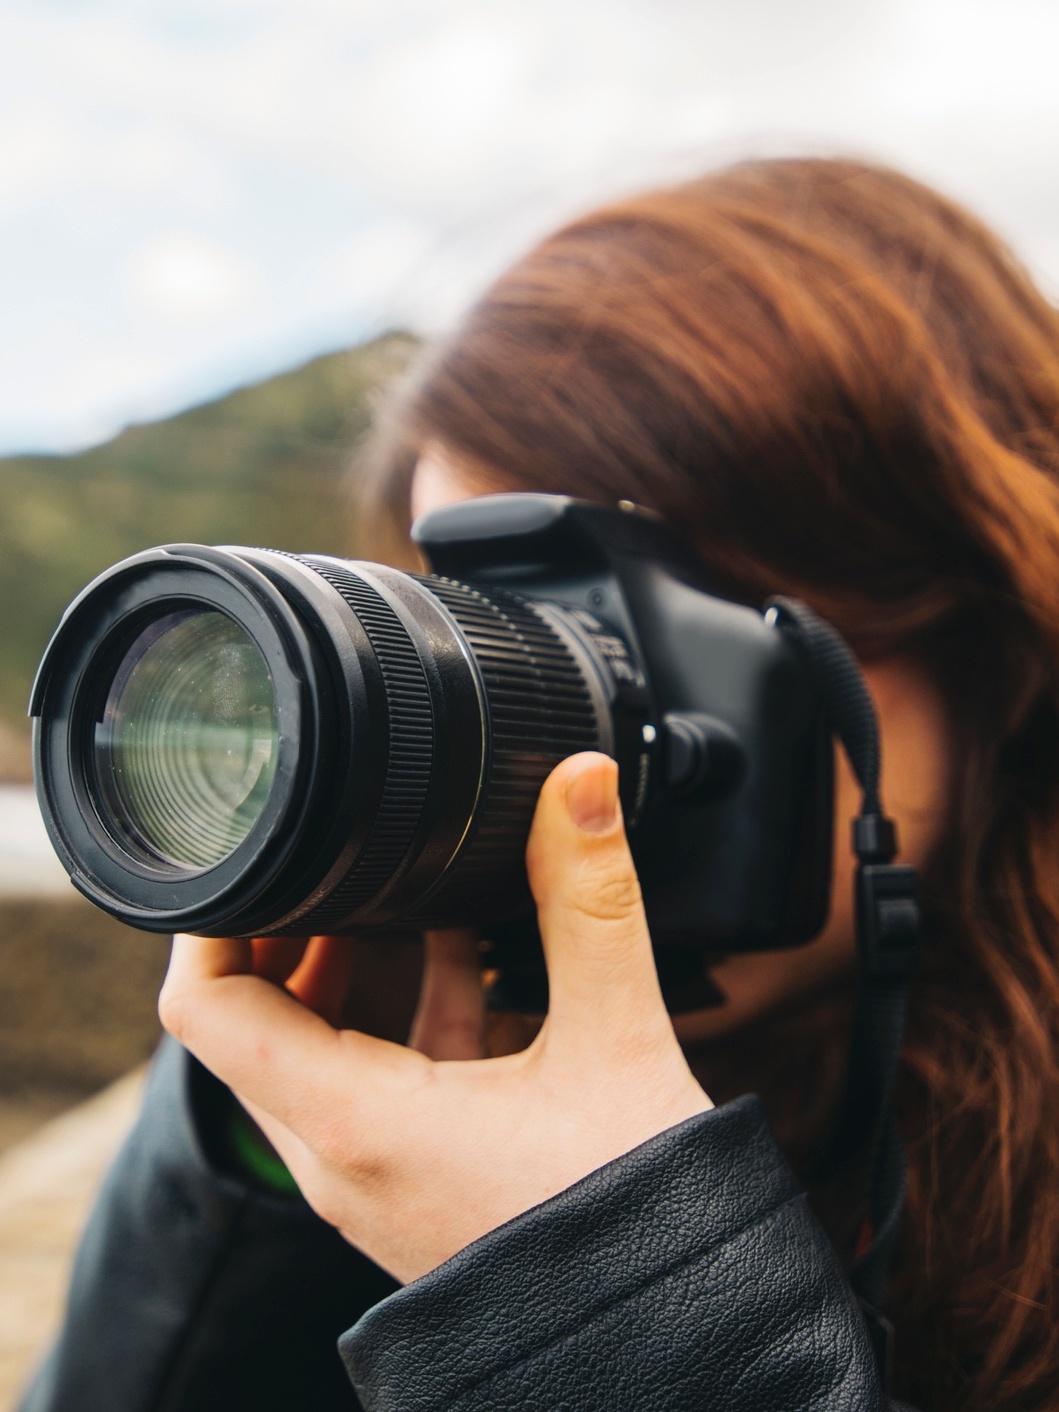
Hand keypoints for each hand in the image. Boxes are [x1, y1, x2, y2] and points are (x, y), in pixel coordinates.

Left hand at [159, 752, 712, 1283]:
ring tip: (392, 889)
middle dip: (279, 928)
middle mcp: (340, 1160)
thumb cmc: (635, 1221)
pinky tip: (458, 953)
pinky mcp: (411, 1181)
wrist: (674, 1341)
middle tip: (329, 853)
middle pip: (247, 1022)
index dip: (213, 919)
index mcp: (356, 1124)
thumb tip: (581, 782)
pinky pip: (367, 1081)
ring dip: (336, 967)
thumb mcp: (615, 1040)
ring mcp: (370, 1178)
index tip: (252, 851)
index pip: (206, 1011)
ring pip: (305, 1052)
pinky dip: (392, 1011)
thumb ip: (591, 899)